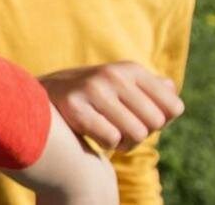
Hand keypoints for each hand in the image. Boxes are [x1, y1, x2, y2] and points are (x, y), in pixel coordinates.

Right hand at [40, 62, 183, 151]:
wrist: (40, 97)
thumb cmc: (90, 96)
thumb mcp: (121, 84)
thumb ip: (151, 89)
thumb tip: (172, 94)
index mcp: (130, 69)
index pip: (174, 107)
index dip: (162, 120)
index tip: (141, 119)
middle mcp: (114, 75)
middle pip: (156, 123)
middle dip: (143, 133)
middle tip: (123, 129)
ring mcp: (93, 89)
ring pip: (136, 134)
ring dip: (125, 143)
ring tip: (110, 134)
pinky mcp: (75, 107)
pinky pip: (111, 139)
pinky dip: (106, 144)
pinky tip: (93, 134)